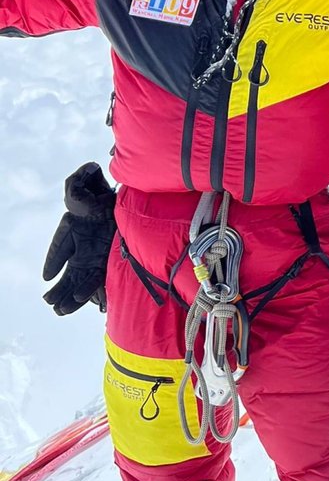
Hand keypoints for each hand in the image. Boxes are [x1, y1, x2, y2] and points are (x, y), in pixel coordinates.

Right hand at [42, 162, 116, 315]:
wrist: (129, 200)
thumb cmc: (104, 192)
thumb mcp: (90, 184)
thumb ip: (82, 180)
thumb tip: (89, 169)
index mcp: (74, 227)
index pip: (61, 245)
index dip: (54, 259)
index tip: (47, 276)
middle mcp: (84, 243)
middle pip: (70, 268)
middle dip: (61, 285)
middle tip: (50, 302)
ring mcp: (98, 253)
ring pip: (83, 277)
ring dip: (73, 294)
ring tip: (61, 311)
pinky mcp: (111, 258)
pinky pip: (103, 277)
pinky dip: (97, 290)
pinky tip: (92, 305)